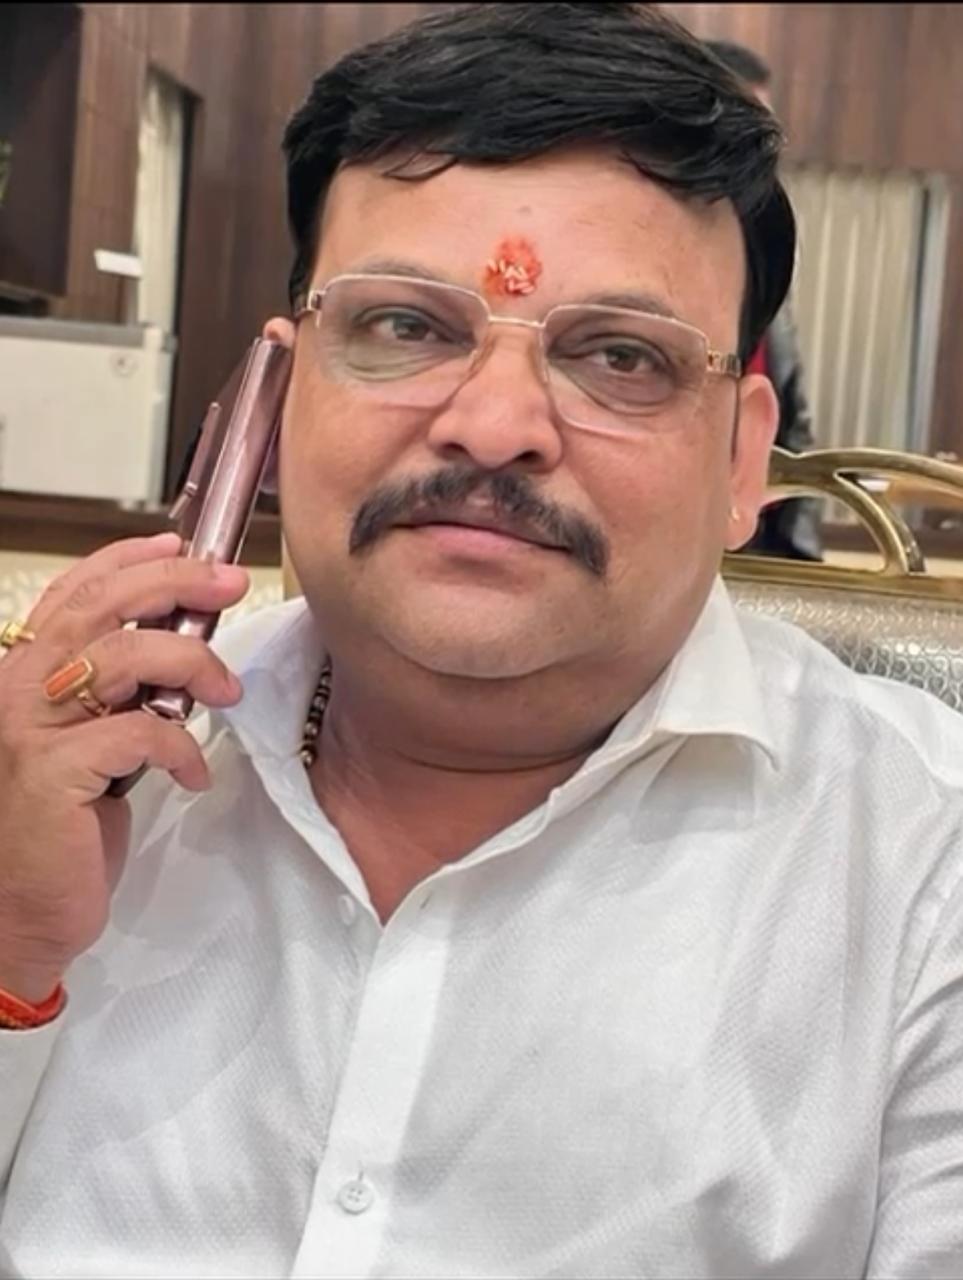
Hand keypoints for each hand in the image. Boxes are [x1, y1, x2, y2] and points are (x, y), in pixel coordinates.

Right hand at [0, 533, 248, 1003]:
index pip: (73, 593)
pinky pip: (139, 731)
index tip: (183, 546)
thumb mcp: (94, 744)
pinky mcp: (53, 773)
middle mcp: (16, 688)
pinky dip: (181, 747)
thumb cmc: (63, 830)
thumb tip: (184, 643)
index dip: (128, 559)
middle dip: (173, 583)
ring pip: (123, 657)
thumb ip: (119, 694)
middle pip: (100, 608)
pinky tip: (193, 775)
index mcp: (24, 673)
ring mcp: (28, 728)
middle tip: (229, 583)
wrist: (20, 914)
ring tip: (227, 691)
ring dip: (191, 662)